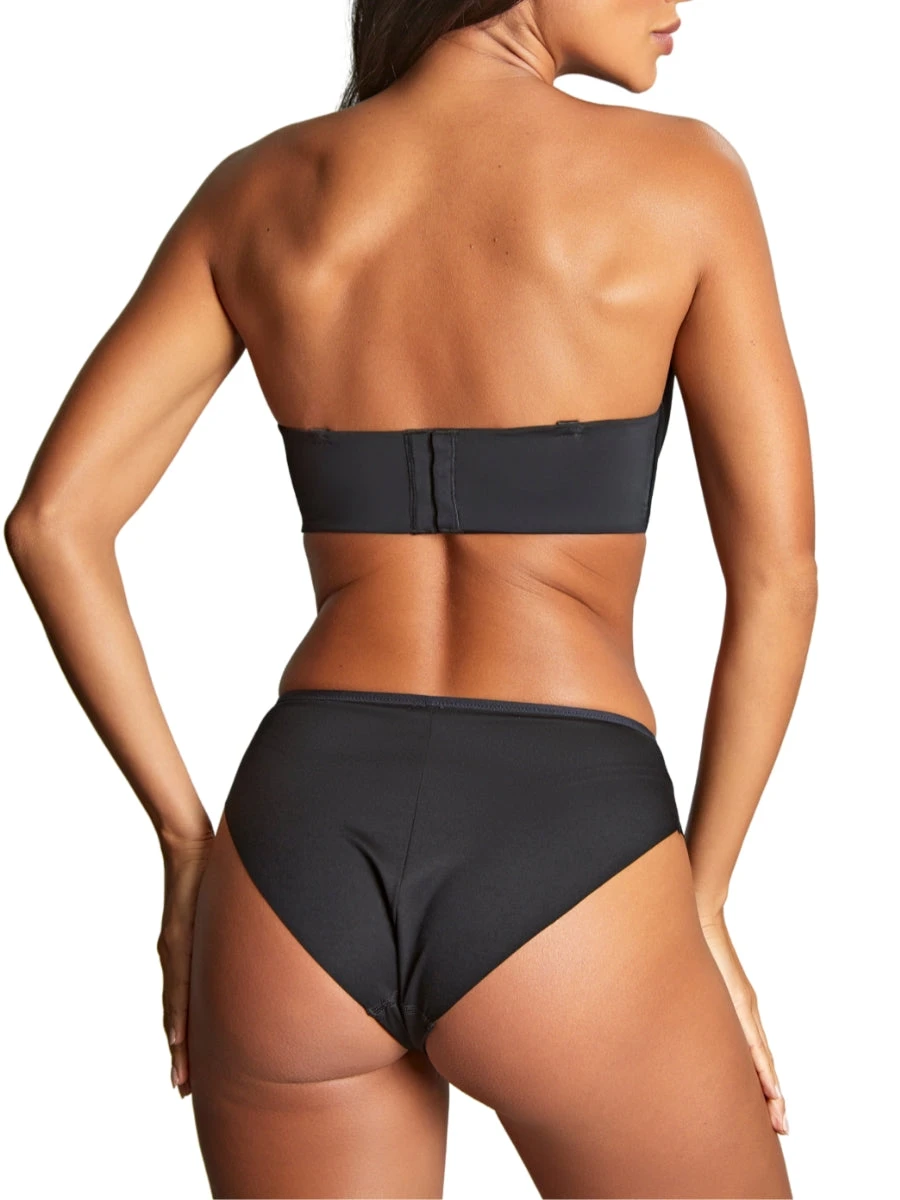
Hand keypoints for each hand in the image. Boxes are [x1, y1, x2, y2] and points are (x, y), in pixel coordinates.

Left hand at [158, 829, 214, 1097]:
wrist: (192, 844)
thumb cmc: (213, 870)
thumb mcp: (228, 910)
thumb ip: (239, 930)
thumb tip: (263, 939)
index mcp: (188, 953)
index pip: (188, 1003)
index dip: (189, 1037)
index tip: (191, 1067)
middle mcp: (176, 957)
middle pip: (178, 1016)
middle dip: (182, 1054)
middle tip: (184, 1088)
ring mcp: (175, 950)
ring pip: (176, 1008)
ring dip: (179, 1045)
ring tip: (181, 1077)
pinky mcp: (177, 940)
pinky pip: (181, 985)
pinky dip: (179, 1014)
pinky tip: (178, 1038)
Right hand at [697, 907, 788, 1135]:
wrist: (697, 912)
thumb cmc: (690, 942)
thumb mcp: (693, 982)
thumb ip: (691, 1001)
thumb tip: (673, 1010)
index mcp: (734, 1010)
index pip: (751, 1053)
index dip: (761, 1083)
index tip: (769, 1111)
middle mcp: (744, 1011)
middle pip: (762, 1062)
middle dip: (771, 1097)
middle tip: (781, 1128)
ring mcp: (743, 1006)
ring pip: (762, 1059)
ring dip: (771, 1091)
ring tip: (780, 1118)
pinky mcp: (739, 1000)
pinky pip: (753, 1043)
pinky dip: (763, 1069)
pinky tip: (771, 1089)